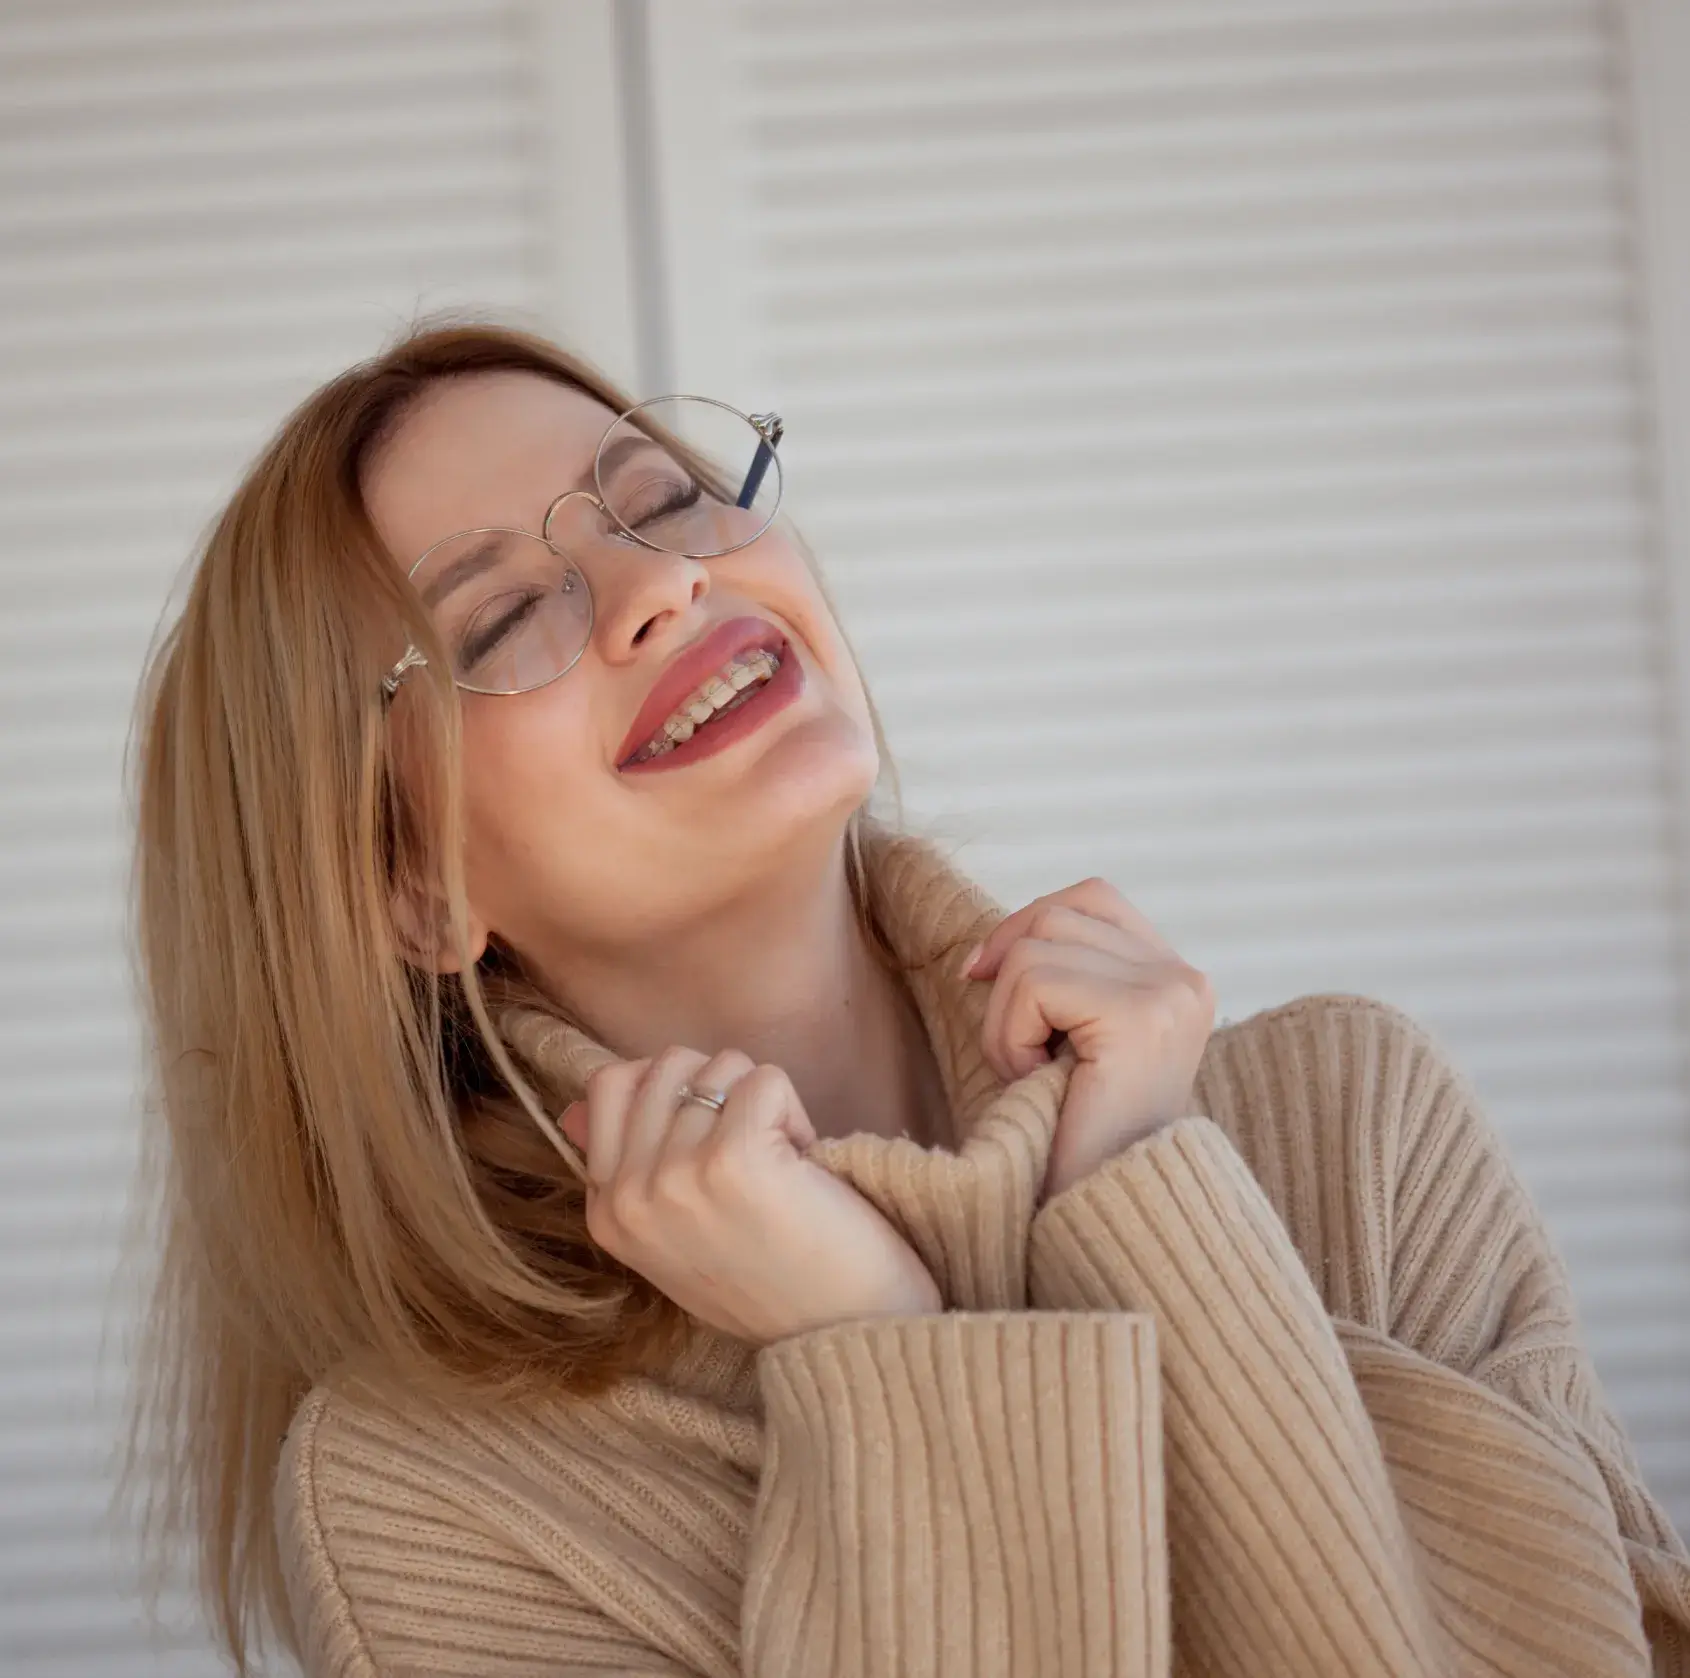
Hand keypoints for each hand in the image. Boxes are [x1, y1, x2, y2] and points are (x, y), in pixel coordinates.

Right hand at [561, 1047, 940, 1343]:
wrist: (845, 1334)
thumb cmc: (771, 1277)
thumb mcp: (673, 1233)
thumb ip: (627, 1169)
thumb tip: (575, 1109)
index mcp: (606, 1213)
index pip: (610, 1085)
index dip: (678, 1092)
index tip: (714, 1144)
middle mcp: (629, 1196)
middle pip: (668, 1063)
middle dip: (723, 1090)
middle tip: (754, 1157)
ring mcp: (676, 1177)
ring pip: (719, 1065)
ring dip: (762, 1103)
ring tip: (779, 1168)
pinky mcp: (733, 1160)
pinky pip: (764, 1079)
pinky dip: (795, 1112)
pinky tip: (803, 1169)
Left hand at [966, 878, 1214, 1201]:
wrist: (1097, 1224)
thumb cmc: (1068, 1144)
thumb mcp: (1069, 1044)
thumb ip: (1062, 977)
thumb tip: (988, 948)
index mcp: (1180, 980)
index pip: (1091, 899)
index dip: (1025, 928)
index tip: (982, 978)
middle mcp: (1188, 979)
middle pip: (1058, 913)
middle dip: (1012, 979)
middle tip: (1025, 1059)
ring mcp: (1171, 994)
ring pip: (1037, 945)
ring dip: (1008, 1017)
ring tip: (1037, 1077)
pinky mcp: (1141, 1017)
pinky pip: (1034, 982)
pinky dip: (1011, 1035)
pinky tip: (1039, 1083)